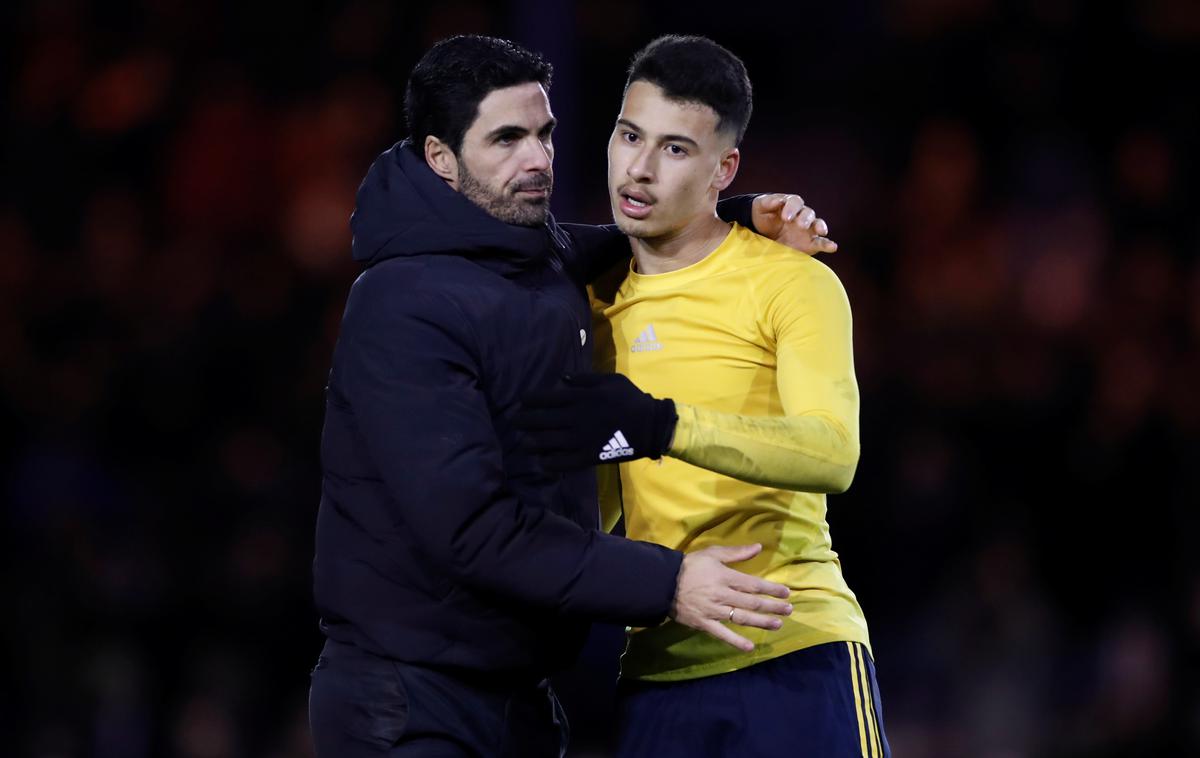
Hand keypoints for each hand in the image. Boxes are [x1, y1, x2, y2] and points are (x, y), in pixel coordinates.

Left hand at [516, 373, 676, 470]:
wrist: (650, 425)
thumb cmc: (630, 399)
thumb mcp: (609, 380)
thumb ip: (584, 379)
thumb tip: (561, 378)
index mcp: (579, 397)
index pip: (545, 398)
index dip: (530, 400)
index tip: (522, 401)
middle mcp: (574, 418)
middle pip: (540, 420)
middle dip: (523, 421)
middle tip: (515, 422)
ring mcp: (580, 439)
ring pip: (546, 442)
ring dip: (531, 442)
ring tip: (523, 442)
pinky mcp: (587, 456)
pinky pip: (562, 462)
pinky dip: (549, 462)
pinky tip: (542, 461)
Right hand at [671, 543, 792, 651]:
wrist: (662, 583)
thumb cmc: (690, 566)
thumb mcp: (712, 554)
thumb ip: (736, 553)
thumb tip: (758, 548)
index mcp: (725, 577)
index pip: (753, 585)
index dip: (771, 589)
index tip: (786, 593)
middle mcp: (722, 595)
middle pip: (752, 603)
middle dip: (772, 607)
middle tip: (789, 610)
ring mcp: (714, 611)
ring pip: (741, 618)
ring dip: (761, 622)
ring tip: (777, 625)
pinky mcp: (704, 623)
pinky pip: (722, 634)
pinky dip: (736, 641)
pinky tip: (749, 647)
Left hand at [751, 194, 837, 254]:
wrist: (761, 231)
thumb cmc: (762, 215)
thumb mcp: (761, 206)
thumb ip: (768, 202)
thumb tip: (778, 200)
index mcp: (790, 204)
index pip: (795, 202)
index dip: (792, 208)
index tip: (785, 217)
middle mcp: (801, 215)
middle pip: (808, 213)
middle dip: (805, 218)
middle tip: (800, 225)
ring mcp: (807, 229)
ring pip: (817, 225)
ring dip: (820, 227)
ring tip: (821, 231)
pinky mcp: (809, 243)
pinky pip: (820, 243)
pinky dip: (827, 245)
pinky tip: (833, 247)